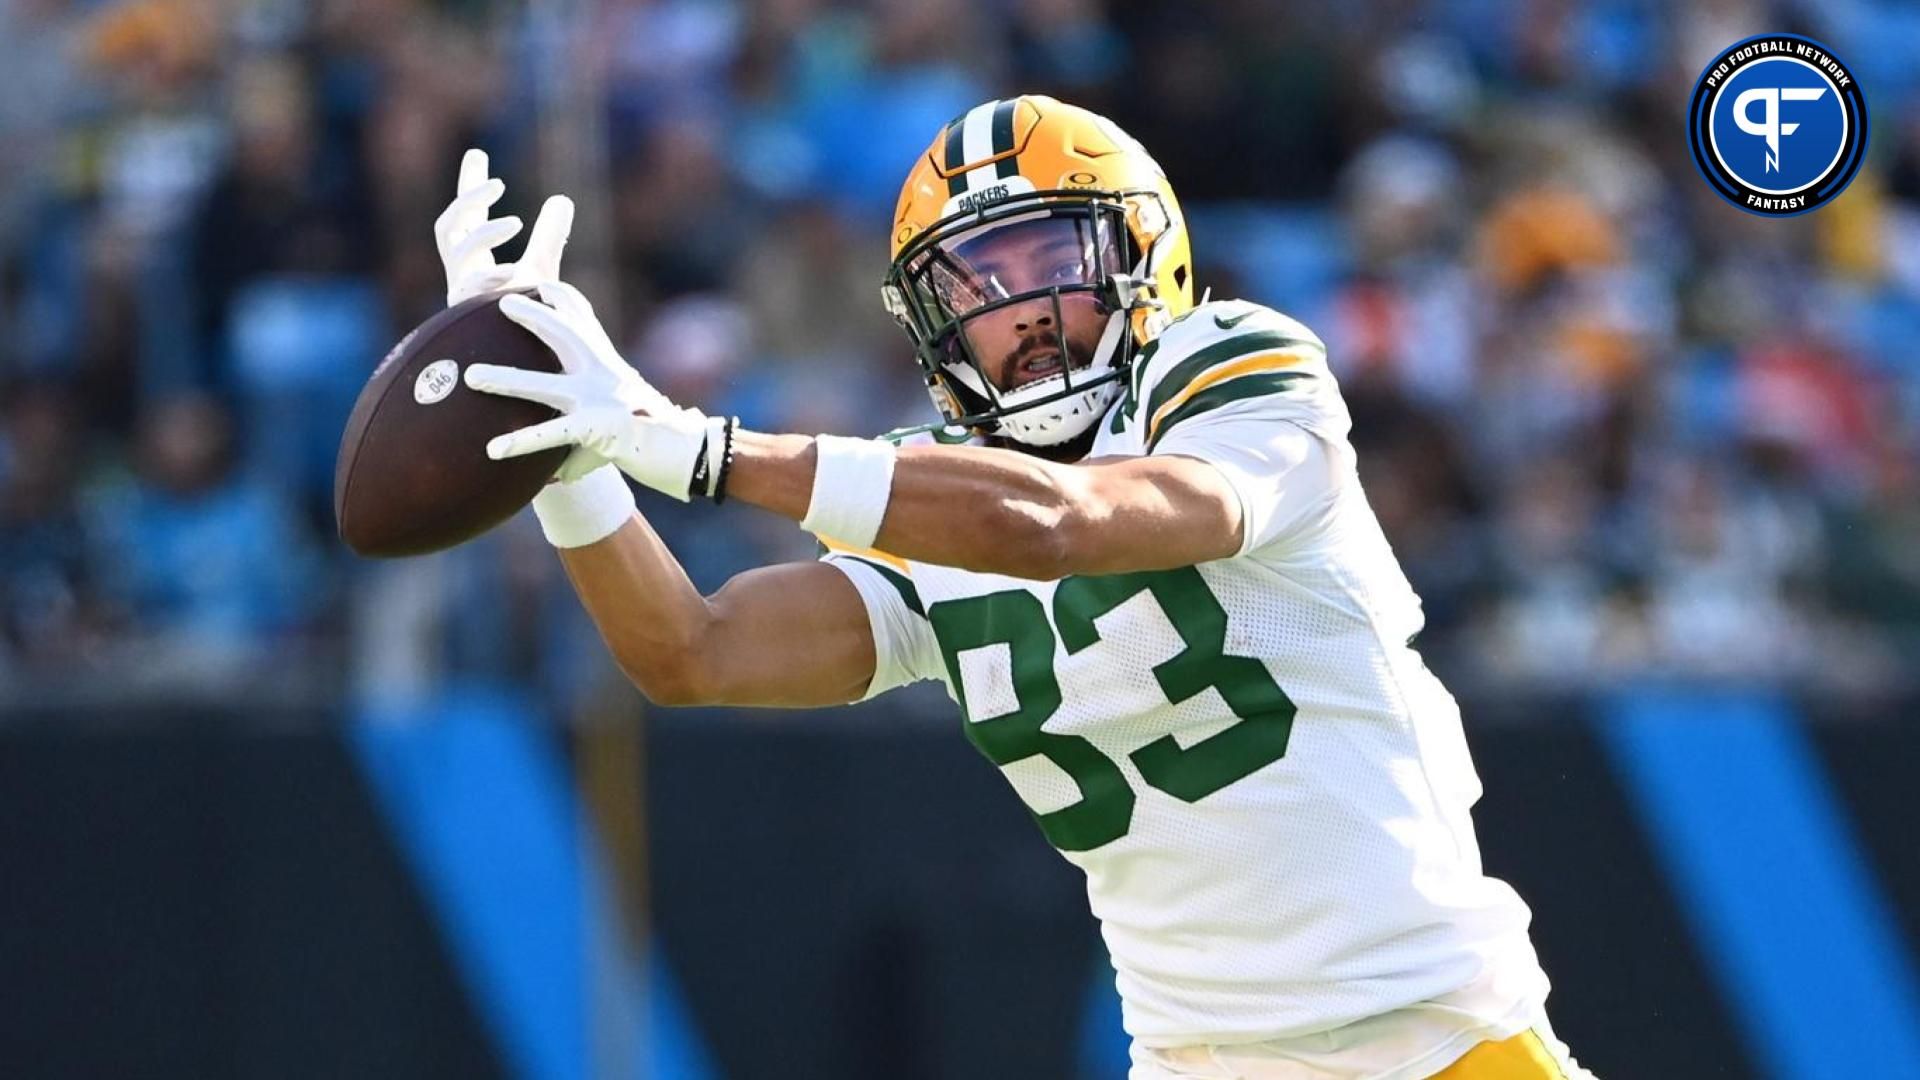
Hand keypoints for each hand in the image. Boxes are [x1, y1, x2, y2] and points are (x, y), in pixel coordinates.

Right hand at [435, 148, 574, 305]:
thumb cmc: (527, 318)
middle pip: (449, 225)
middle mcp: (461, 272)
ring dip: (484, 232)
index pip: (467, 215)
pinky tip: (510, 271)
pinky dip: (489, 276)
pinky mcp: (466, 314)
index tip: (477, 153)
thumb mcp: (540, 270)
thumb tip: (562, 199)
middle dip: (468, 200)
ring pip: (456, 250)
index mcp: (473, 259)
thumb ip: (548, 237)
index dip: (469, 185)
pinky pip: (469, 288)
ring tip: (515, 223)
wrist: (527, 363)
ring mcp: (461, 292)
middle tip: (497, 183)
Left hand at [464, 282, 715, 498]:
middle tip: (502, 300)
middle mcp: (601, 376)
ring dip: (506, 379)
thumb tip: (557, 459)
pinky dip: (521, 441)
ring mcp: (596, 401)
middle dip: (534, 316)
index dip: (565, 299)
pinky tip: (494, 449)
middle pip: (564, 335)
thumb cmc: (648, 434)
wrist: (681, 450)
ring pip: (543, 386)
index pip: (585, 321)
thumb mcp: (619, 409)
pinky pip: (551, 435)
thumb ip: (585, 416)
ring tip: (471, 377)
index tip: (544, 282)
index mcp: (607, 364)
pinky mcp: (593, 429)